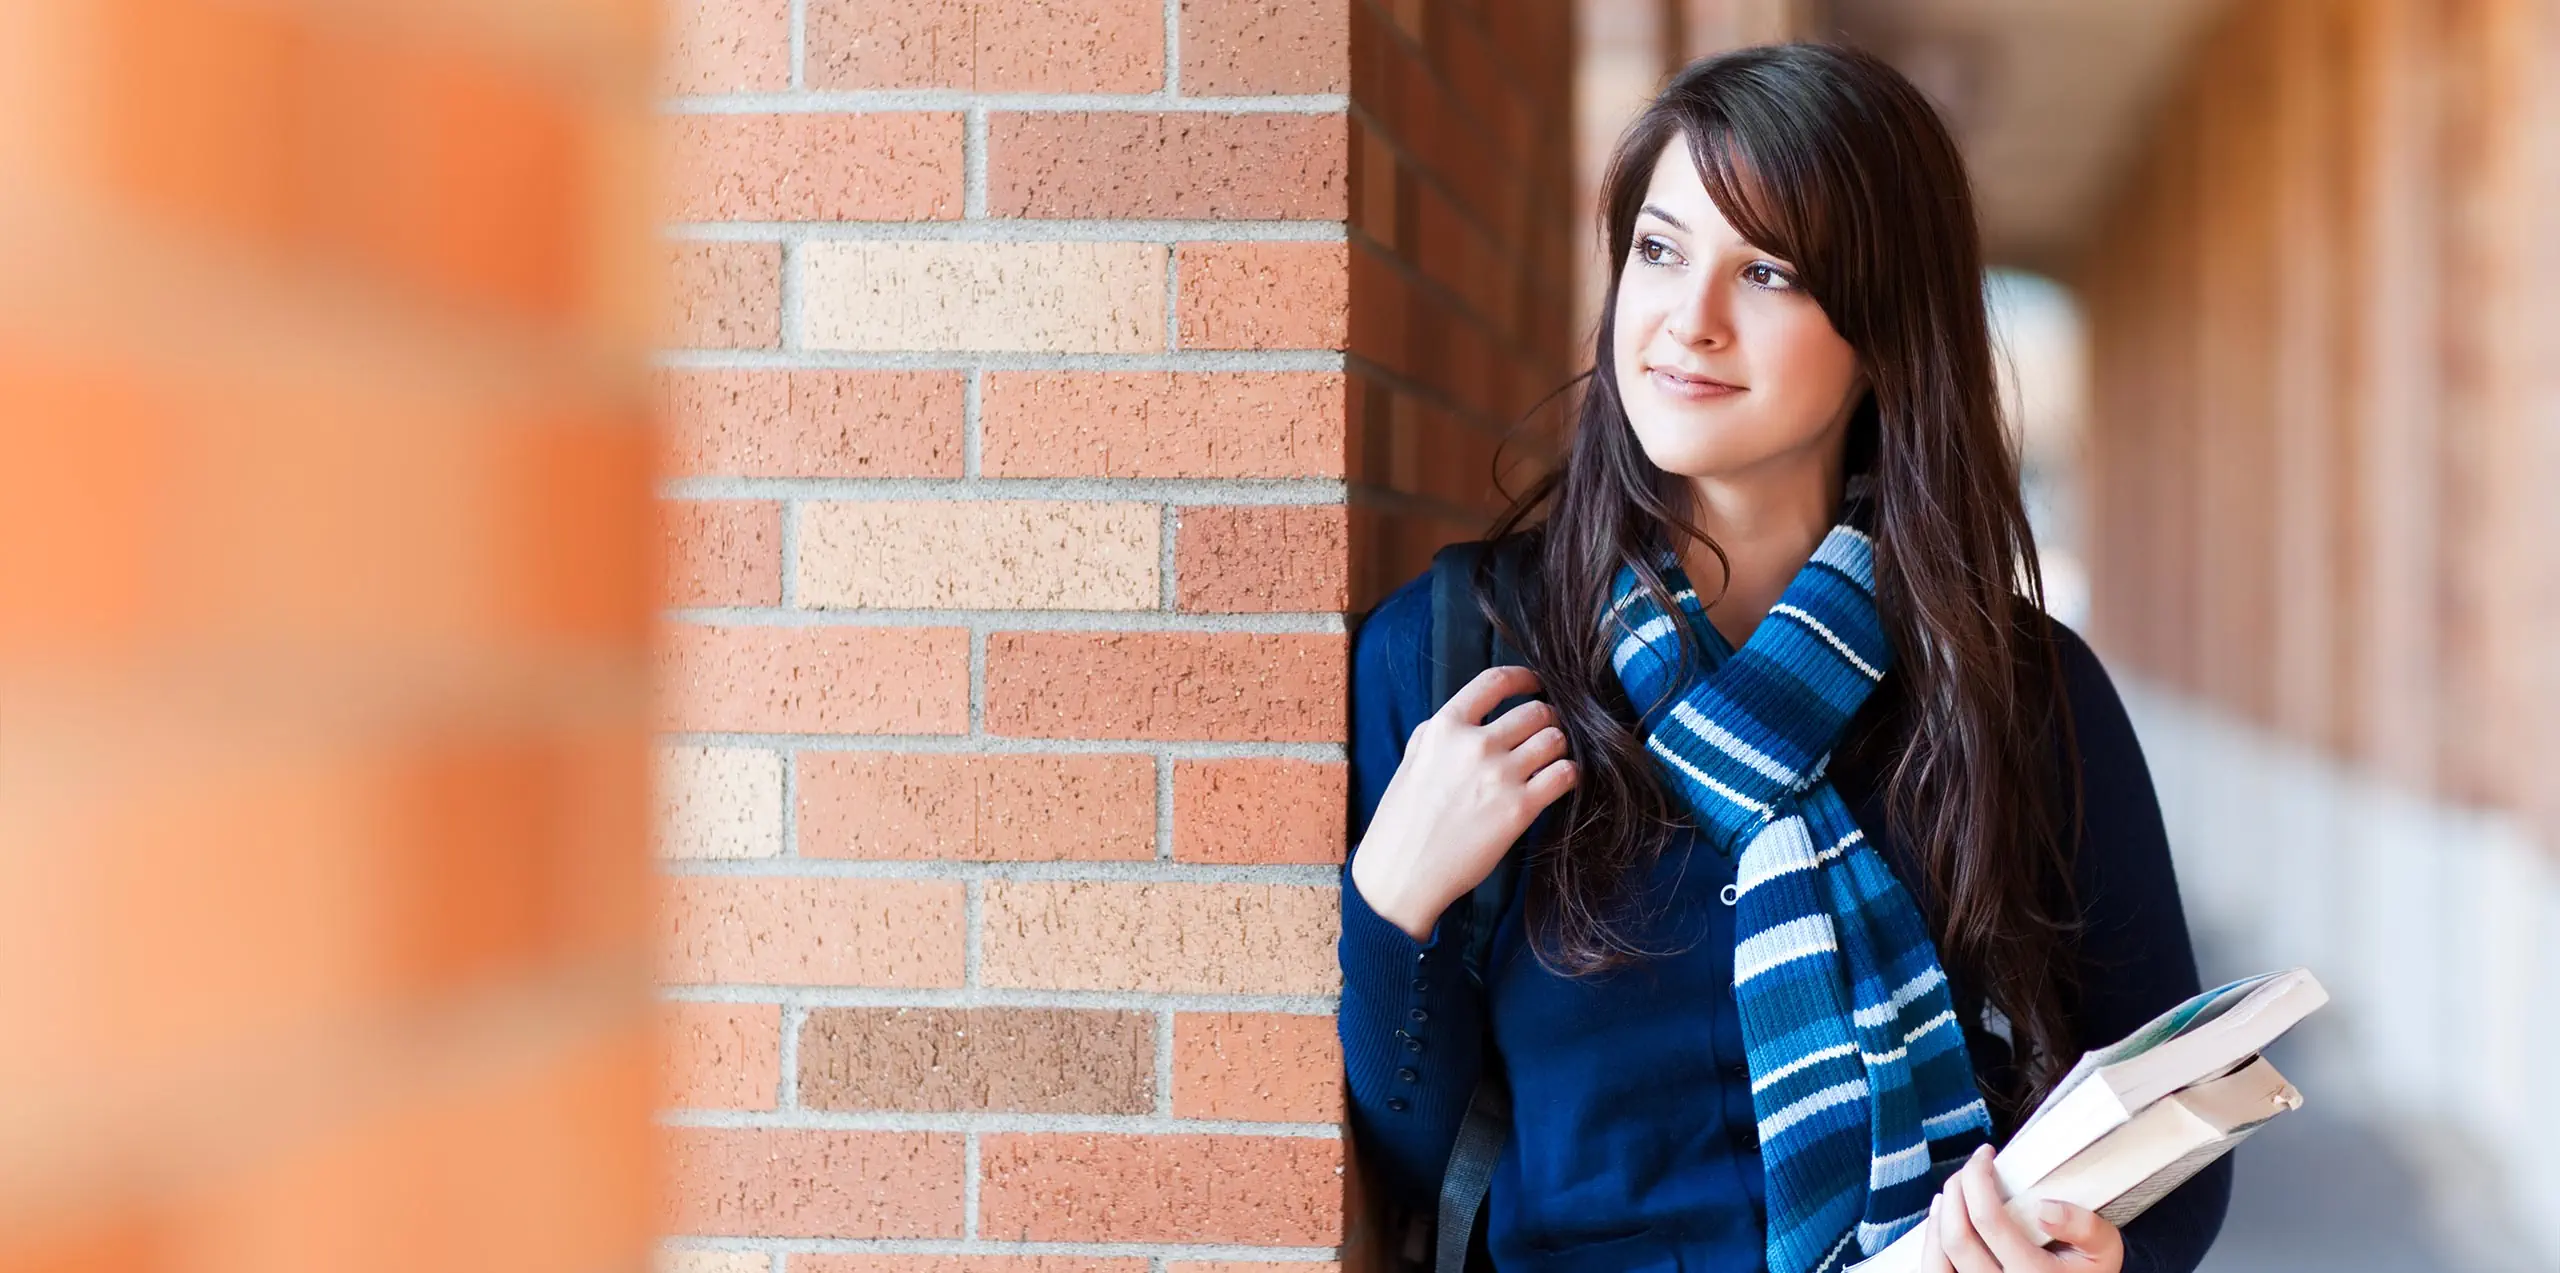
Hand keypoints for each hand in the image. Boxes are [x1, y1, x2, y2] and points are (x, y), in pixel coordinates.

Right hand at [1350, 666, 1576, 940]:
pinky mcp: (1520, 808)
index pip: (1495, 681)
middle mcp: (1475, 744)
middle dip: (1548, 720)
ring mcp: (1499, 776)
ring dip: (1559, 748)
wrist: (1402, 872)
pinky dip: (1569, 774)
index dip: (1525, 678)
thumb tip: (1473, 717)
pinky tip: (1559, 781)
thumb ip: (1442, 732)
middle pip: (1536, 712)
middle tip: (1547, 733)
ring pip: (1555, 739)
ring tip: (1551, 760)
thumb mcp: (1413, 759)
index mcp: (1445, 727)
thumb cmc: (1403, 819)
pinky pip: (1565, 774)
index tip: (1537, 684)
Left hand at [1917, 1145, 2123, 1272]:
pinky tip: (1941, 1219)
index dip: (1977, 1178)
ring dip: (1938, 1216)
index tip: (1985, 1154)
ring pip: (1937, 1259)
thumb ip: (2084, 1227)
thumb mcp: (2104, 1249)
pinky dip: (1931, 1241)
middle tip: (1969, 1168)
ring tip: (1952, 1190)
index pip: (1988, 1221)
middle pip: (1956, 1237)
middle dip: (1955, 1190)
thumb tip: (2044, 1208)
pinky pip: (1936, 1271)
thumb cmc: (2089, 1271)